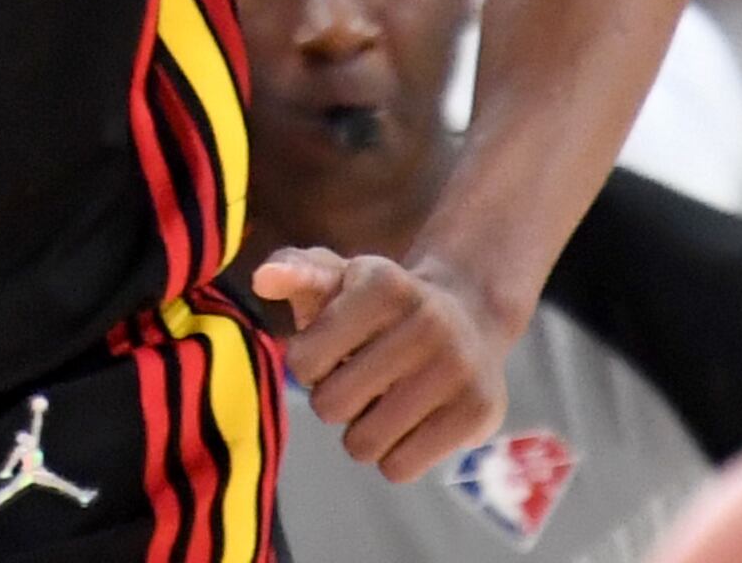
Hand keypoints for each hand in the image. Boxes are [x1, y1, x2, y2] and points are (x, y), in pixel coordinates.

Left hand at [254, 249, 512, 481]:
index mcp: (383, 285)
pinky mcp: (479, 412)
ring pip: (364, 443)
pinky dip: (393, 457)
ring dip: (361, 433)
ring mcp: (458, 369)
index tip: (330, 352)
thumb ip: (295, 273)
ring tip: (382, 402)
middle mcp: (427, 322)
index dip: (307, 365)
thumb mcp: (338, 277)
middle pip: (331, 406)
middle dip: (332, 401)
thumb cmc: (381, 304)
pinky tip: (408, 424)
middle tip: (356, 383)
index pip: (303, 361)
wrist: (468, 317)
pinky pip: (400, 468)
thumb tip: (262, 279)